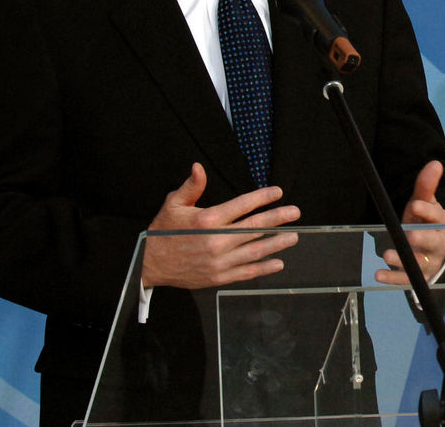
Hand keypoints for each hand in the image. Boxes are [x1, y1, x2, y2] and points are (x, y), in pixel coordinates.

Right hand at [141, 163, 300, 289]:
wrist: (148, 264)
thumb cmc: (162, 232)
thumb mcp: (173, 204)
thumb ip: (191, 187)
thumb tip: (199, 167)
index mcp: (207, 220)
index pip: (242, 205)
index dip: (262, 197)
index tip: (278, 192)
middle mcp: (216, 241)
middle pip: (254, 228)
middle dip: (278, 219)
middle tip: (295, 212)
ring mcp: (218, 261)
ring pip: (255, 251)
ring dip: (276, 243)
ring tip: (293, 236)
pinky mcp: (218, 277)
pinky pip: (246, 272)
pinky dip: (263, 268)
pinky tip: (278, 262)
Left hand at [375, 160, 444, 285]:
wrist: (429, 253)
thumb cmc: (423, 224)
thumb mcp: (422, 205)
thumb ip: (426, 187)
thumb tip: (435, 163)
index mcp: (441, 223)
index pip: (438, 217)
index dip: (427, 211)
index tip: (414, 204)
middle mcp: (438, 244)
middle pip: (434, 242)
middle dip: (423, 238)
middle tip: (410, 235)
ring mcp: (428, 262)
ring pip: (420, 263)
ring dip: (404, 260)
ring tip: (387, 254)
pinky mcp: (417, 277)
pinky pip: (406, 280)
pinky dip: (392, 278)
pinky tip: (378, 275)